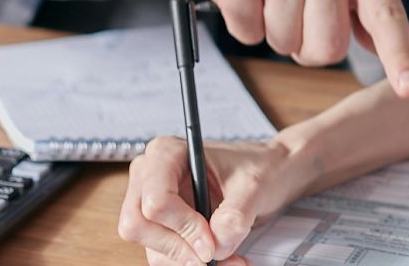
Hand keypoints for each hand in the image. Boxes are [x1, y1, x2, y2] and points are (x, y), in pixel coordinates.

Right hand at [117, 136, 314, 265]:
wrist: (269, 174)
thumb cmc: (259, 167)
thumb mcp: (254, 186)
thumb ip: (234, 216)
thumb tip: (215, 247)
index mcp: (167, 153)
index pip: (155, 200)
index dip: (183, 228)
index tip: (211, 242)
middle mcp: (150, 176)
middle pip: (138, 225)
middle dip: (178, 248)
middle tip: (213, 257)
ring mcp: (151, 202)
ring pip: (151, 247)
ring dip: (188, 261)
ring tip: (230, 259)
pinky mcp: (163, 225)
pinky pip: (164, 255)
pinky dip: (190, 263)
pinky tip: (222, 259)